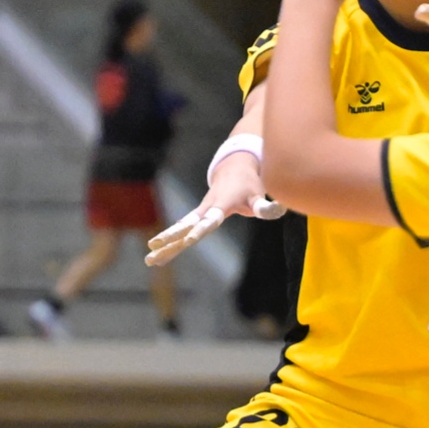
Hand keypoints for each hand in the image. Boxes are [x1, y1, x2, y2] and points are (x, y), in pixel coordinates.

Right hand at [149, 157, 281, 266]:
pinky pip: (181, 230)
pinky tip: (158, 255)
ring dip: (165, 244)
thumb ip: (265, 206)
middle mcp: (206, 208)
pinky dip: (170, 241)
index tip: (191, 239)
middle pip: (186, 226)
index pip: (210, 219)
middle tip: (155, 249)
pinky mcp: (196, 215)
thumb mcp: (258, 194)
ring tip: (149, 260)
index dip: (202, 228)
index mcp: (221, 204)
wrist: (234, 167)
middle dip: (171, 238)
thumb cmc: (249, 184)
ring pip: (179, 229)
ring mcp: (199, 212)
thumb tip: (279, 210)